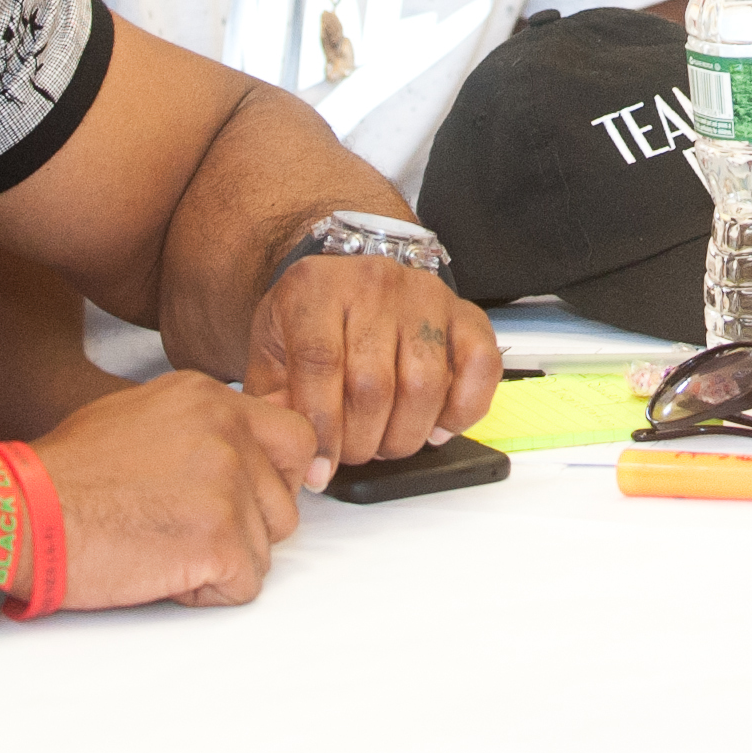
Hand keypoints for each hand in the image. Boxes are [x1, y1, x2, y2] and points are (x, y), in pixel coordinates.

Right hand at [23, 371, 315, 607]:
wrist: (20, 513)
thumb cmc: (62, 475)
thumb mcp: (139, 417)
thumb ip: (201, 425)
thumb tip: (248, 442)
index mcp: (210, 399)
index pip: (295, 436)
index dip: (277, 477)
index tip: (255, 498)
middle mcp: (229, 433)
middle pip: (285, 499)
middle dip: (250, 525)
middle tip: (191, 532)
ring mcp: (229, 486)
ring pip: (266, 546)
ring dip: (221, 560)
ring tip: (159, 546)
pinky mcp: (221, 540)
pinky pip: (243, 585)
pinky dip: (204, 592)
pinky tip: (156, 570)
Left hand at [241, 253, 502, 482]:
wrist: (341, 286)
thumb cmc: (307, 323)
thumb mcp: (271, 353)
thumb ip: (275, 399)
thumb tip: (300, 446)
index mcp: (316, 288)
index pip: (322, 364)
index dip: (322, 428)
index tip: (320, 469)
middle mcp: (374, 283)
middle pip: (373, 384)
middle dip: (361, 441)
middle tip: (351, 454)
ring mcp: (425, 296)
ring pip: (424, 385)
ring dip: (404, 435)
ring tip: (384, 443)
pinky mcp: (465, 313)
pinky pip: (481, 368)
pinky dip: (463, 412)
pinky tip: (435, 427)